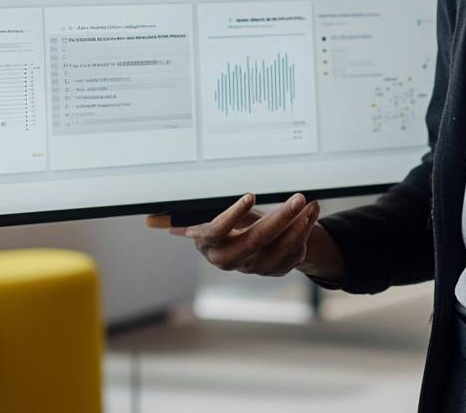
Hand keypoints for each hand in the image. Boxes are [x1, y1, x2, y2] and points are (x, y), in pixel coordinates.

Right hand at [146, 192, 335, 278]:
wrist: (254, 244)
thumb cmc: (229, 225)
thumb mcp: (208, 219)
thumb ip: (184, 218)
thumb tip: (151, 219)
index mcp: (210, 245)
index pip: (217, 233)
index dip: (232, 217)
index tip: (249, 196)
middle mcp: (232, 260)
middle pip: (255, 242)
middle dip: (278, 219)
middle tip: (297, 197)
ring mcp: (256, 266)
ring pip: (279, 249)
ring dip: (298, 225)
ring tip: (309, 203)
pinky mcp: (277, 268)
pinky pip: (295, 251)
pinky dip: (308, 230)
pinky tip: (314, 211)